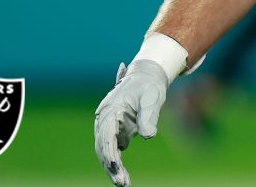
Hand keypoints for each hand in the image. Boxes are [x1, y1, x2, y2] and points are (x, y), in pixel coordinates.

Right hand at [94, 60, 168, 186]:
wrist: (146, 78)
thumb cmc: (148, 87)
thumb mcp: (152, 99)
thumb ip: (149, 116)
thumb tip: (149, 135)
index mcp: (111, 109)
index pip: (106, 133)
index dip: (109, 150)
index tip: (115, 164)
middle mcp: (105, 119)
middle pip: (103, 146)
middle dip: (111, 165)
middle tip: (122, 182)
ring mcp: (109, 127)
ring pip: (105, 151)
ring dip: (112, 168)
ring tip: (124, 184)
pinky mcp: (115, 133)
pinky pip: (112, 151)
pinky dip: (116, 165)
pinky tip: (124, 178)